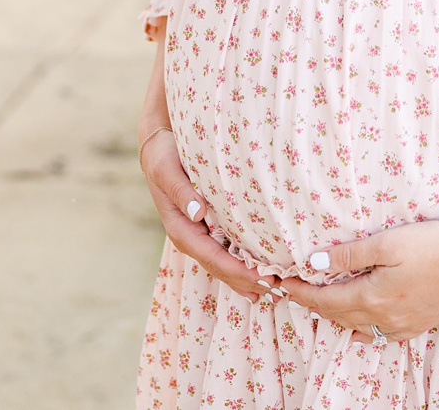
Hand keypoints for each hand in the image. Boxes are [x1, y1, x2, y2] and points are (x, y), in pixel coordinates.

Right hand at [139, 131, 277, 303]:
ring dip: (249, 280)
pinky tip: (262, 277)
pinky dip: (244, 269)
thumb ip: (180, 192)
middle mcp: (190, 238)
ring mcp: (199, 237)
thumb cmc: (162, 157)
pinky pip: (227, 255)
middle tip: (280, 289)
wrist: (158, 148)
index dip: (239, 272)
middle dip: (249, 282)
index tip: (264, 278)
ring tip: (277, 291)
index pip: (213, 259)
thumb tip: (198, 213)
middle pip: (221, 270)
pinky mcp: (208, 230)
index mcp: (181, 230)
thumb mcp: (166, 170)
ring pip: (225, 267)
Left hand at [278, 221, 438, 341]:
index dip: (301, 292)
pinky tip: (359, 331)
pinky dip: (363, 332)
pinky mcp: (420, 325)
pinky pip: (382, 337)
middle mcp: (385, 318)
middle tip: (295, 291)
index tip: (283, 283)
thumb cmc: (432, 246)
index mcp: (373, 297)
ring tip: (320, 304)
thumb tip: (315, 262)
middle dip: (314, 304)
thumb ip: (349, 255)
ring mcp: (403, 326)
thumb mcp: (387, 243)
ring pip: (359, 328)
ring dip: (336, 317)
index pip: (325, 300)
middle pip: (339, 315)